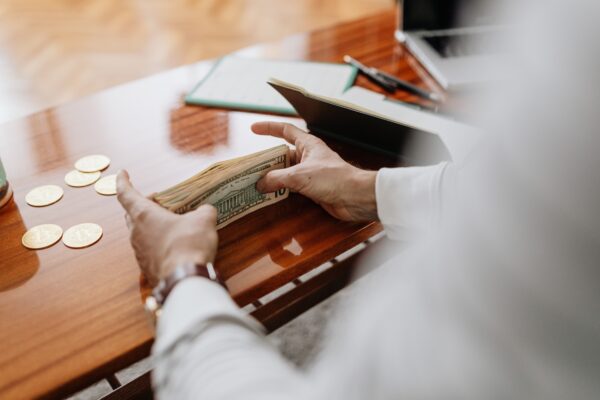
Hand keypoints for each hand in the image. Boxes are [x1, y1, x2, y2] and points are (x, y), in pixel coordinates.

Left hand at [116, 170, 218, 286]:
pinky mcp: (146, 267)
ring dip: (151, 225)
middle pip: (131, 213)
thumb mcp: (204, 220)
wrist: (184, 280)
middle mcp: (136, 232)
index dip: (122, 181)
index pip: (125, 193)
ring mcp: (139, 252)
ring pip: (139, 232)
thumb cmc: (189, 244)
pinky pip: (148, 249)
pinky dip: (157, 242)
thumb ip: (203, 210)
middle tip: (158, 201)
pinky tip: (173, 245)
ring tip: (170, 223)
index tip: (122, 173)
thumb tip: (205, 211)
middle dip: (142, 204)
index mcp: (144, 214)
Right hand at [251, 122, 377, 221]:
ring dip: (272, 177)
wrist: (354, 197)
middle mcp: (308, 156)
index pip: (285, 130)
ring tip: (255, 182)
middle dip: (266, 160)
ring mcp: (310, 172)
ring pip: (285, 172)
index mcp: (308, 144)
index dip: (269, 128)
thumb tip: (260, 183)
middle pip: (282, 154)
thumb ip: (277, 178)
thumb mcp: (299, 175)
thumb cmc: (334, 178)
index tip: (254, 128)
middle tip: (250, 166)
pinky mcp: (312, 188)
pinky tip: (270, 194)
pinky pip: (291, 186)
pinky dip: (280, 189)